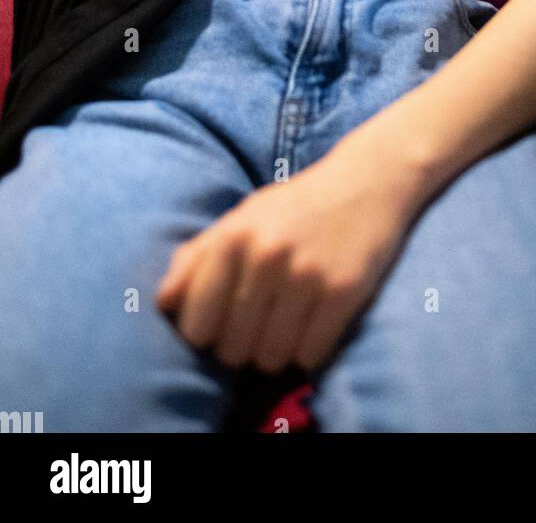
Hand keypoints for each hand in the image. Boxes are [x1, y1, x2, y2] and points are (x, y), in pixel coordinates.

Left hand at [154, 145, 417, 374]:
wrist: (368, 180)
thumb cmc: (296, 204)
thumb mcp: (242, 217)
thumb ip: (197, 257)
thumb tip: (163, 305)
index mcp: (233, 236)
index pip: (195, 327)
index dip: (206, 334)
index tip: (222, 322)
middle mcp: (266, 256)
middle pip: (232, 350)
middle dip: (242, 345)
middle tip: (260, 322)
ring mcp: (306, 275)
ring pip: (270, 359)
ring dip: (276, 351)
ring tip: (287, 322)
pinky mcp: (343, 292)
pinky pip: (309, 356)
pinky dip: (309, 349)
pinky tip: (315, 321)